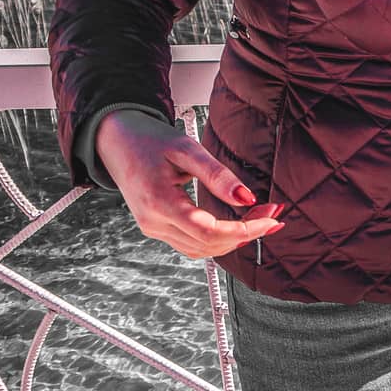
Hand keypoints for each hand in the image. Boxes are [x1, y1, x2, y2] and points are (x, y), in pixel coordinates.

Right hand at [95, 110, 284, 259]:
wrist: (117, 142)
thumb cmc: (149, 141)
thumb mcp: (187, 149)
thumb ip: (217, 175)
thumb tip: (247, 198)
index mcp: (159, 203)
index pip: (209, 231)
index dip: (245, 229)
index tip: (271, 218)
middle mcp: (154, 223)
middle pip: (209, 244)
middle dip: (247, 232)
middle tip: (273, 212)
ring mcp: (153, 229)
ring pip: (202, 249)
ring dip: (235, 238)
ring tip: (260, 215)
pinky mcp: (157, 228)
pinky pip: (193, 245)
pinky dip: (219, 239)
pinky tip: (237, 225)